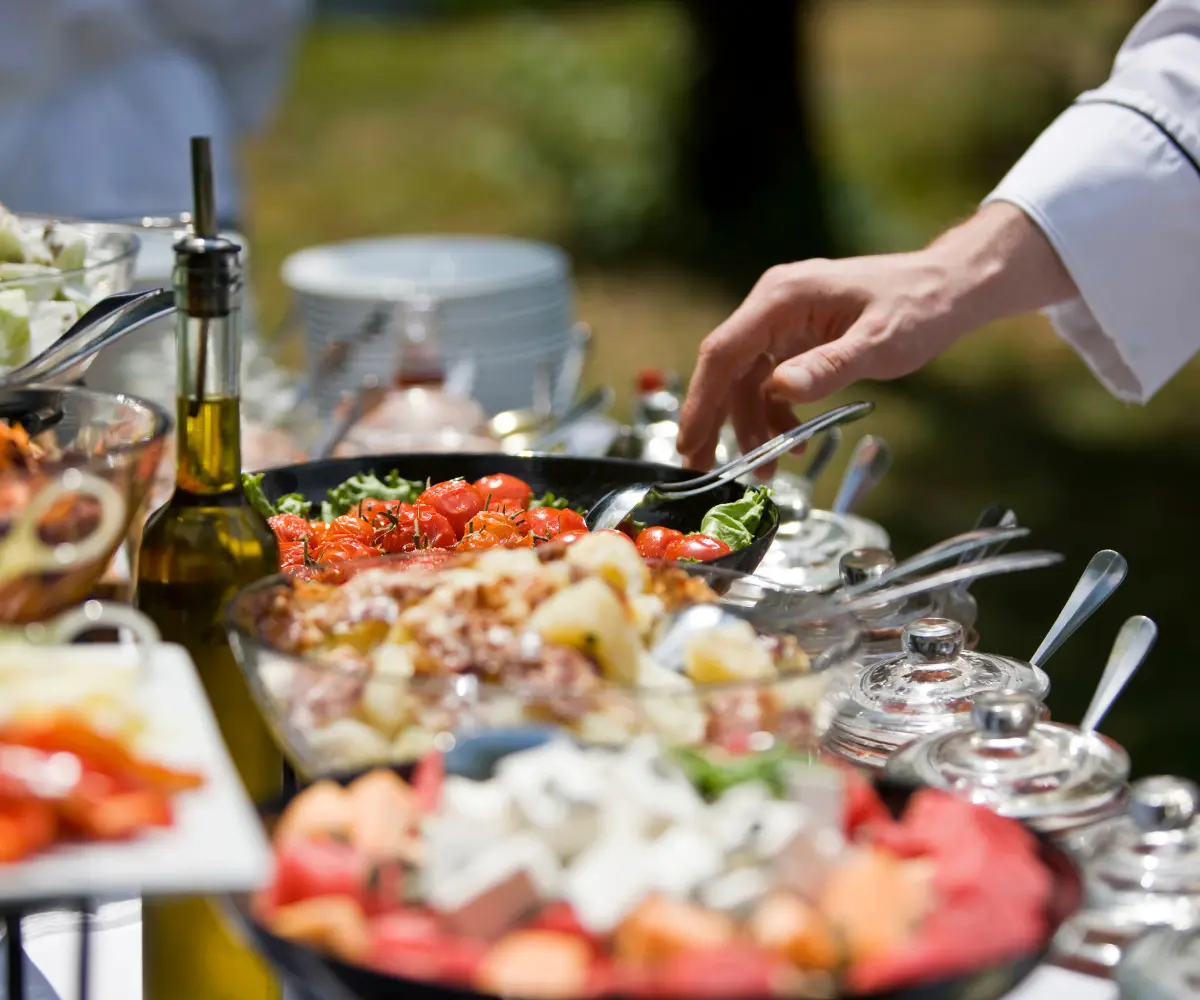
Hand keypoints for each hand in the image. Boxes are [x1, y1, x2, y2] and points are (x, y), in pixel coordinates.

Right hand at [676, 203, 1077, 469]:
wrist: (949, 288)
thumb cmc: (919, 308)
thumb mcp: (879, 344)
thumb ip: (828, 367)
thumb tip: (779, 390)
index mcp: (782, 298)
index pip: (724, 352)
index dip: (701, 400)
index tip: (689, 442)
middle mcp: (773, 306)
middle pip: (726, 369)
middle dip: (716, 422)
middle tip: (703, 469)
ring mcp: (783, 322)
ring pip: (747, 382)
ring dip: (752, 427)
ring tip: (768, 471)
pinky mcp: (797, 338)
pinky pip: (770, 382)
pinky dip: (775, 416)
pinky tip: (793, 443)